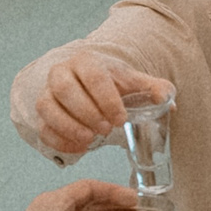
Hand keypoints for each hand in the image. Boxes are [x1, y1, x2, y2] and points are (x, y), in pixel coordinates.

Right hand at [37, 52, 174, 155]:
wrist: (91, 85)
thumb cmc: (114, 84)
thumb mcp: (135, 83)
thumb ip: (154, 89)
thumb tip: (168, 101)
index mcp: (86, 61)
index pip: (92, 75)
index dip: (106, 99)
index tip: (121, 119)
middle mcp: (61, 72)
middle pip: (64, 88)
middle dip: (86, 112)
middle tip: (106, 130)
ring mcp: (47, 93)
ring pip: (47, 107)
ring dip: (68, 126)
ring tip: (91, 140)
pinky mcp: (42, 114)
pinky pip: (42, 128)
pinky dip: (58, 141)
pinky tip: (79, 148)